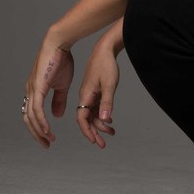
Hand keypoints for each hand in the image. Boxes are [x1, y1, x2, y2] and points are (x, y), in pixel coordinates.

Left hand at [23, 39, 74, 147]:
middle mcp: (30, 92)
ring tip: (48, 139)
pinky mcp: (37, 87)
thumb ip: (59, 101)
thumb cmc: (60, 61)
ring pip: (31, 117)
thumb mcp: (62, 85)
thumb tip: (56, 116)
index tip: (48, 139)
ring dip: (39, 130)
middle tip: (46, 144)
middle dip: (36, 134)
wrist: (59, 45)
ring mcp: (32, 89)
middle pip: (28, 120)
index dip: (38, 129)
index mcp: (34, 91)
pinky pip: (36, 109)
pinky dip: (40, 121)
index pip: (32, 115)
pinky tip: (46, 129)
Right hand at [76, 19, 122, 147]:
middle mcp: (85, 96)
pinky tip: (109, 120)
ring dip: (100, 124)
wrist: (105, 49)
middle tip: (103, 144)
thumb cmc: (106, 64)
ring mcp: (89, 94)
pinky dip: (102, 115)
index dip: (87, 131)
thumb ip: (107, 102)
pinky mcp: (94, 90)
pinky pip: (96, 107)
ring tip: (111, 132)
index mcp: (85, 95)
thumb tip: (103, 119)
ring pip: (92, 114)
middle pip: (87, 119)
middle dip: (95, 132)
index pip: (82, 119)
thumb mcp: (109, 84)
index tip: (95, 141)